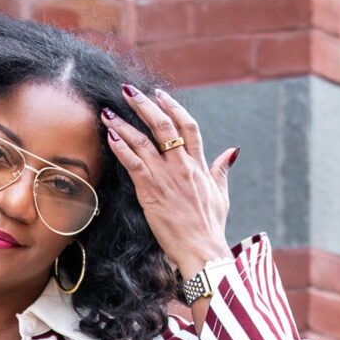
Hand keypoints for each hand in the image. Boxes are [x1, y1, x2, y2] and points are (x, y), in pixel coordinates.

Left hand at [101, 86, 236, 283]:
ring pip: (143, 141)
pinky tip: (110, 136)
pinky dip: (121, 148)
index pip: (188, 125)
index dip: (173, 106)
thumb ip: (221, 169)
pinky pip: (133, 163)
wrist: (202, 249)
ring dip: (123, 123)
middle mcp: (182, 166)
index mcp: (199, 164)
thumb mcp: (221, 194)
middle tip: (128, 90)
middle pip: (163, 125)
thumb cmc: (211, 226)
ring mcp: (166, 177)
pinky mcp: (151, 191)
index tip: (159, 94)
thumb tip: (231, 151)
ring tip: (108, 111)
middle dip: (143, 105)